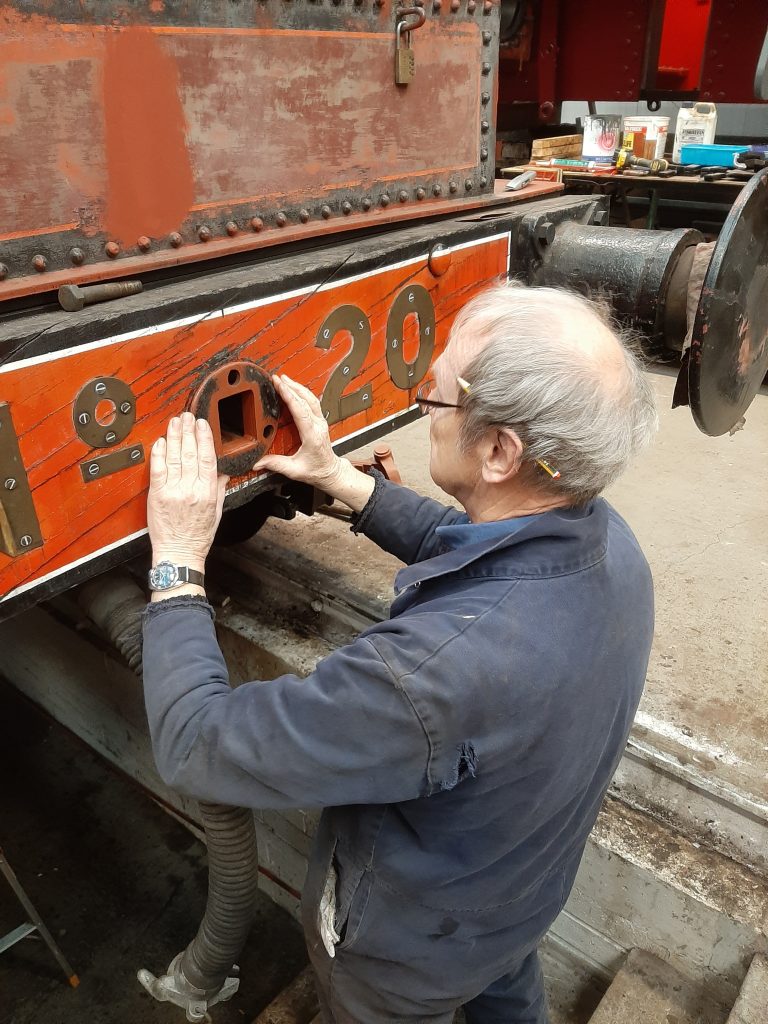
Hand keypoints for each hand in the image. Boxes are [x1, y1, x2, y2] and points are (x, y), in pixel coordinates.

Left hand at [147, 413, 227, 569]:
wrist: (180, 554)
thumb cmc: (198, 536)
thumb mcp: (217, 511)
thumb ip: (220, 489)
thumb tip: (223, 472)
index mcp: (208, 492)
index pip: (208, 458)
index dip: (205, 438)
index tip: (203, 424)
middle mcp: (191, 489)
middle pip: (190, 453)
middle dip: (188, 431)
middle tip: (187, 416)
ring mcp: (173, 492)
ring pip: (174, 457)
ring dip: (174, 436)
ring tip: (174, 422)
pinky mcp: (157, 496)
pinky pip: (157, 470)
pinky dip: (158, 454)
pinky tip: (160, 442)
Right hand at [254, 375, 374, 512]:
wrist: (330, 471)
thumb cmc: (317, 471)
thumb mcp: (294, 470)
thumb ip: (275, 464)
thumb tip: (258, 463)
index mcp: (312, 435)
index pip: (299, 409)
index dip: (288, 394)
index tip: (278, 383)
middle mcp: (318, 425)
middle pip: (305, 399)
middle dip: (291, 386)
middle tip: (277, 378)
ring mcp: (321, 422)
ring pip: (311, 398)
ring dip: (297, 387)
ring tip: (284, 379)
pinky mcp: (320, 421)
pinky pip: (312, 402)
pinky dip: (302, 393)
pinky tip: (294, 389)